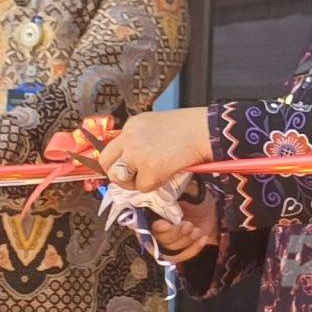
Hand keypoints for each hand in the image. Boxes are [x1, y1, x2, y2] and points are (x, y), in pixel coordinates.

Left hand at [92, 108, 214, 193]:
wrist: (205, 130)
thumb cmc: (188, 127)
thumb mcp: (156, 125)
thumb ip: (140, 139)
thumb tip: (133, 160)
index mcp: (132, 125)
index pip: (110, 147)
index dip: (116, 161)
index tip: (124, 168)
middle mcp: (130, 138)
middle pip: (106, 163)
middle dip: (116, 175)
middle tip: (131, 178)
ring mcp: (138, 154)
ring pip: (119, 178)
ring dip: (133, 182)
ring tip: (150, 177)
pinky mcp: (150, 169)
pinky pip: (142, 187)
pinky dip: (153, 186)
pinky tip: (166, 175)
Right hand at [147, 192, 219, 260]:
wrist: (212, 211)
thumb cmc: (197, 198)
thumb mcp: (188, 190)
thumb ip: (175, 190)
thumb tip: (164, 190)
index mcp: (155, 212)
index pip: (149, 223)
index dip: (157, 226)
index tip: (166, 224)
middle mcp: (157, 228)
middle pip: (159, 239)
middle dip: (175, 233)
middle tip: (189, 225)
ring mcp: (167, 240)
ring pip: (169, 249)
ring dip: (184, 241)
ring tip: (197, 231)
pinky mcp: (178, 250)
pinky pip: (180, 256)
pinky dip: (192, 250)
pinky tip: (203, 239)